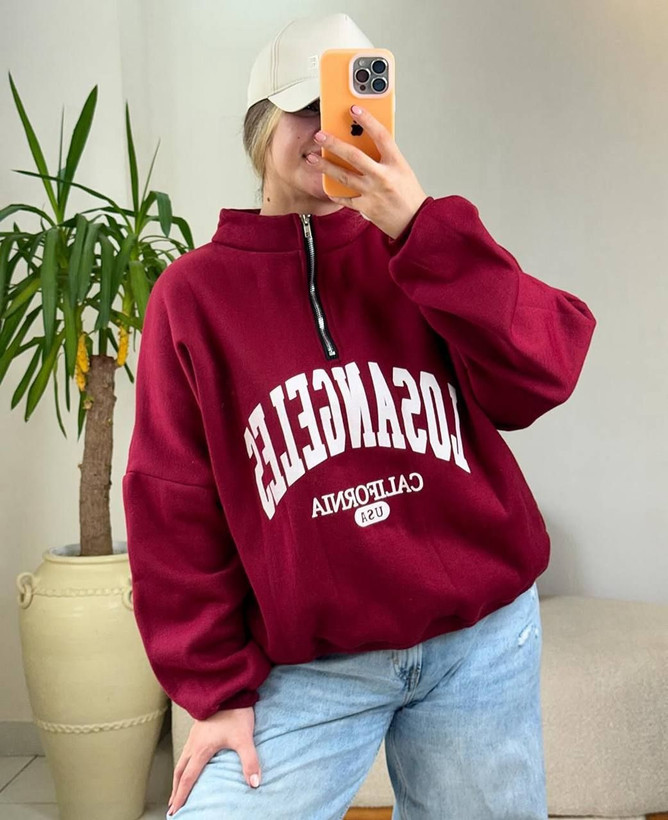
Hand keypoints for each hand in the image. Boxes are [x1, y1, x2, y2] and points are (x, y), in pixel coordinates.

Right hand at [167, 706, 259, 814]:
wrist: (228, 688)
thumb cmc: (235, 712)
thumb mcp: (244, 738)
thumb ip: (249, 761)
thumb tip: (254, 783)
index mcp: (201, 749)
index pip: (187, 779)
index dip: (181, 796)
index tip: (174, 811)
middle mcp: (194, 743)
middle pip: (180, 771)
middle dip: (176, 790)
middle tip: (172, 805)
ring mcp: (195, 734)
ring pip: (182, 759)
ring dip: (179, 776)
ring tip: (178, 787)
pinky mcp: (199, 727)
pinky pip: (186, 750)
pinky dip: (184, 762)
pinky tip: (191, 761)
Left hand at [305, 104, 427, 239]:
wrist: (414, 221)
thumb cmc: (409, 195)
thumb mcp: (402, 169)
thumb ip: (385, 156)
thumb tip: (366, 141)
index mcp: (396, 164)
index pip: (381, 136)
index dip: (367, 120)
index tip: (354, 109)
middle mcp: (383, 177)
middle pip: (354, 156)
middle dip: (334, 144)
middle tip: (320, 135)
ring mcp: (372, 193)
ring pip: (344, 176)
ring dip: (325, 166)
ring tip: (312, 158)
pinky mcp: (366, 207)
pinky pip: (345, 198)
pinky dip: (335, 192)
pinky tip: (326, 185)